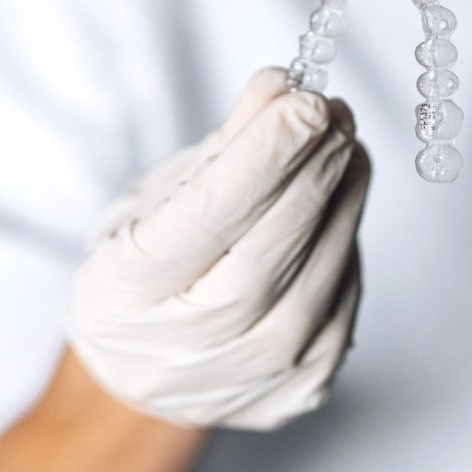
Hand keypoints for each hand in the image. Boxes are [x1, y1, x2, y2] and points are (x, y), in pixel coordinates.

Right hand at [67, 68, 369, 429]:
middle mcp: (189, 346)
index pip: (210, 215)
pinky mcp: (304, 385)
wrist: (148, 374)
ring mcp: (252, 375)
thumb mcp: (154, 200)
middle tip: (333, 111)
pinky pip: (343, 292)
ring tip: (342, 146)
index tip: (305, 101)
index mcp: (126, 292)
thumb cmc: (143, 277)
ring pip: (324, 269)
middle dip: (313, 165)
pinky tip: (335, 203)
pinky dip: (345, 238)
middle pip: (274, 244)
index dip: (265, 154)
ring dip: (343, 194)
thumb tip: (281, 86)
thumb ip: (222, 145)